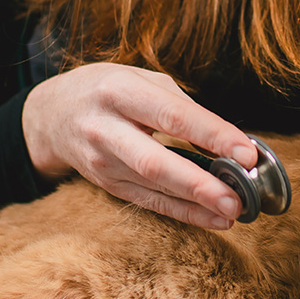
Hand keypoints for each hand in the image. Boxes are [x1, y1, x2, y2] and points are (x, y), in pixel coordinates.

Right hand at [22, 63, 257, 229]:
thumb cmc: (108, 90)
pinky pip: (147, 202)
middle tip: (237, 198)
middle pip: (154, 161)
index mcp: (119, 91)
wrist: (52, 115)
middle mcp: (105, 128)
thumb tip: (227, 141)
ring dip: (196, 204)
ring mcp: (101, 161)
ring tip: (233, 212)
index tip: (247, 153)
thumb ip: (181, 106)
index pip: (172, 115)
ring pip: (152, 188)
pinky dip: (182, 212)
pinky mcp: (105, 184)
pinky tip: (212, 218)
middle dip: (198, 184)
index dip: (211, 135)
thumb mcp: (141, 80)